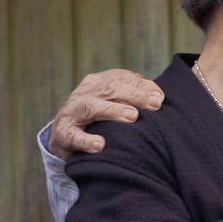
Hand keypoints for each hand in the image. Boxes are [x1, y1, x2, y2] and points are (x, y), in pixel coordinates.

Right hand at [48, 69, 163, 158]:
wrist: (63, 136)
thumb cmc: (97, 118)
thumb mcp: (114, 103)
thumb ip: (135, 96)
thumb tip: (159, 97)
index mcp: (97, 82)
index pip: (121, 77)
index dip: (141, 86)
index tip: (160, 99)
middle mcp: (83, 93)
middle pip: (109, 88)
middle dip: (134, 95)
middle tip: (153, 105)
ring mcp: (71, 113)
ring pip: (91, 106)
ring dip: (113, 110)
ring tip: (132, 116)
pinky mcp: (62, 134)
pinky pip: (73, 136)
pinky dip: (86, 140)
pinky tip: (101, 145)